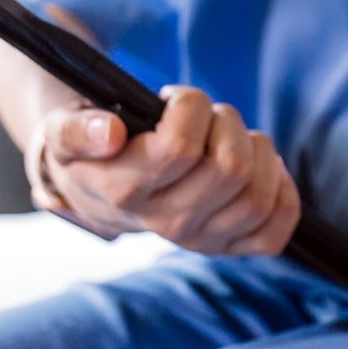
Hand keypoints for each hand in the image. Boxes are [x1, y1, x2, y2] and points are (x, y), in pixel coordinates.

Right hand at [29, 86, 300, 254]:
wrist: (97, 194)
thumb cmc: (92, 151)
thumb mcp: (64, 131)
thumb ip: (77, 129)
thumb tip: (110, 132)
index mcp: (126, 192)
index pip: (181, 148)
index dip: (190, 108)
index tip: (175, 100)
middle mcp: (167, 223)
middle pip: (232, 168)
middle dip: (227, 122)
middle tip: (207, 117)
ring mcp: (201, 241)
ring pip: (260, 195)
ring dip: (259, 151)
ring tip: (232, 138)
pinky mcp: (229, 248)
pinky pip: (274, 235)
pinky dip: (283, 196)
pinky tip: (265, 170)